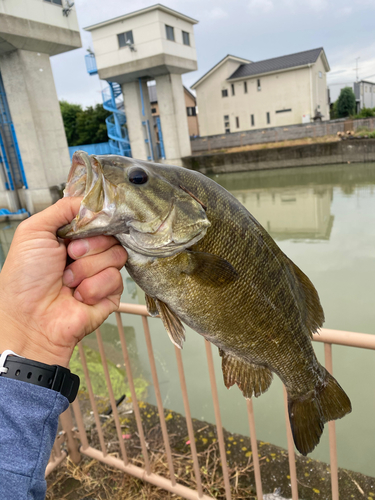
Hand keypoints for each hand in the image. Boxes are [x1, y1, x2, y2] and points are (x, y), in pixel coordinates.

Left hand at [0, 198, 126, 366]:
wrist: (29, 319)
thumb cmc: (24, 280)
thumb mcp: (33, 231)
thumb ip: (61, 209)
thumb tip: (88, 200)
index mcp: (72, 237)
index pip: (99, 219)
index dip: (94, 222)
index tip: (78, 231)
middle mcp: (88, 254)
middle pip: (112, 236)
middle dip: (88, 246)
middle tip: (68, 257)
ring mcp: (100, 274)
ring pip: (116, 256)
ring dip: (87, 269)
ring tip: (69, 282)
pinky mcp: (110, 294)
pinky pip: (116, 280)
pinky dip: (92, 288)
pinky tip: (77, 296)